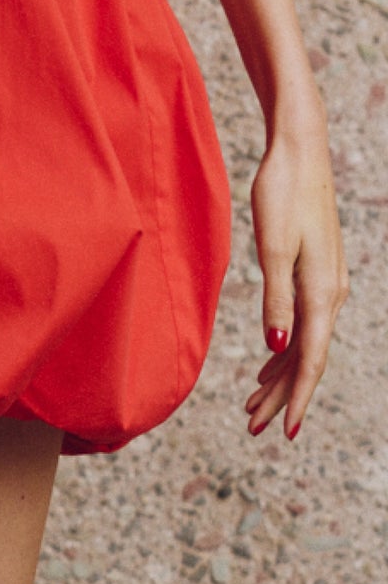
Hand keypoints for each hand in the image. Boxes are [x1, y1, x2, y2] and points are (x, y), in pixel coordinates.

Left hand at [244, 111, 348, 440]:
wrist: (299, 151)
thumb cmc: (281, 192)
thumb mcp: (272, 245)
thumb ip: (275, 298)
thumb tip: (276, 347)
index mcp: (322, 292)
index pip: (310, 359)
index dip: (296, 398)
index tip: (285, 433)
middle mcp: (331, 294)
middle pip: (307, 358)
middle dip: (281, 396)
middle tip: (253, 427)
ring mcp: (326, 283)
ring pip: (305, 342)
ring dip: (280, 375)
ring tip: (253, 403)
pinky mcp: (316, 271)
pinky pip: (304, 322)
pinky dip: (285, 347)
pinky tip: (268, 359)